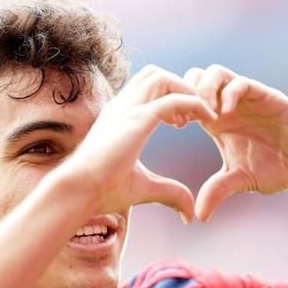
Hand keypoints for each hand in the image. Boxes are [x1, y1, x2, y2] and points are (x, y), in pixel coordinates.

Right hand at [62, 65, 216, 221]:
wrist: (79, 191)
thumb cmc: (102, 190)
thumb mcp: (144, 187)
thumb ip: (169, 192)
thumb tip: (188, 213)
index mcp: (118, 117)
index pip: (145, 88)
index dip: (169, 98)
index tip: (182, 123)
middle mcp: (122, 107)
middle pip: (154, 75)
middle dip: (180, 87)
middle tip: (193, 116)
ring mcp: (128, 110)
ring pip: (163, 78)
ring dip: (187, 91)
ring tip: (200, 115)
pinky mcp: (137, 120)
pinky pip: (173, 99)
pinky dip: (194, 103)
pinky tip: (208, 119)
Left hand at [184, 64, 287, 220]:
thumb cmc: (275, 170)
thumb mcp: (240, 180)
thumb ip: (218, 191)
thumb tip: (198, 216)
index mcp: (216, 122)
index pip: (186, 99)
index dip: (176, 107)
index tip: (175, 125)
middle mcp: (227, 106)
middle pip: (195, 78)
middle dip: (185, 91)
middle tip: (186, 115)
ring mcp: (246, 99)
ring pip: (215, 73)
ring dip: (205, 88)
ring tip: (206, 113)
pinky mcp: (266, 96)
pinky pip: (241, 82)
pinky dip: (229, 92)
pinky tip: (226, 112)